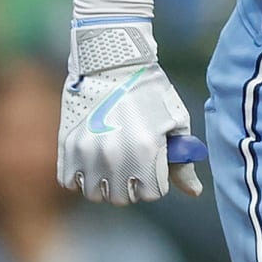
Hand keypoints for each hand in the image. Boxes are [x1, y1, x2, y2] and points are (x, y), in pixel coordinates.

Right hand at [58, 21, 204, 203]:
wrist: (112, 61)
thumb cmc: (151, 91)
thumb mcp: (175, 121)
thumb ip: (183, 162)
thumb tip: (194, 193)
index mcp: (146, 150)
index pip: (151, 194)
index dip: (156, 182)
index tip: (153, 165)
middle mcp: (115, 156)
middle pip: (122, 199)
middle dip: (131, 186)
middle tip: (133, 165)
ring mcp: (88, 152)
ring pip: (95, 194)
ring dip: (105, 185)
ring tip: (112, 164)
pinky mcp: (67, 146)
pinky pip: (69, 182)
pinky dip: (80, 178)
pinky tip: (92, 161)